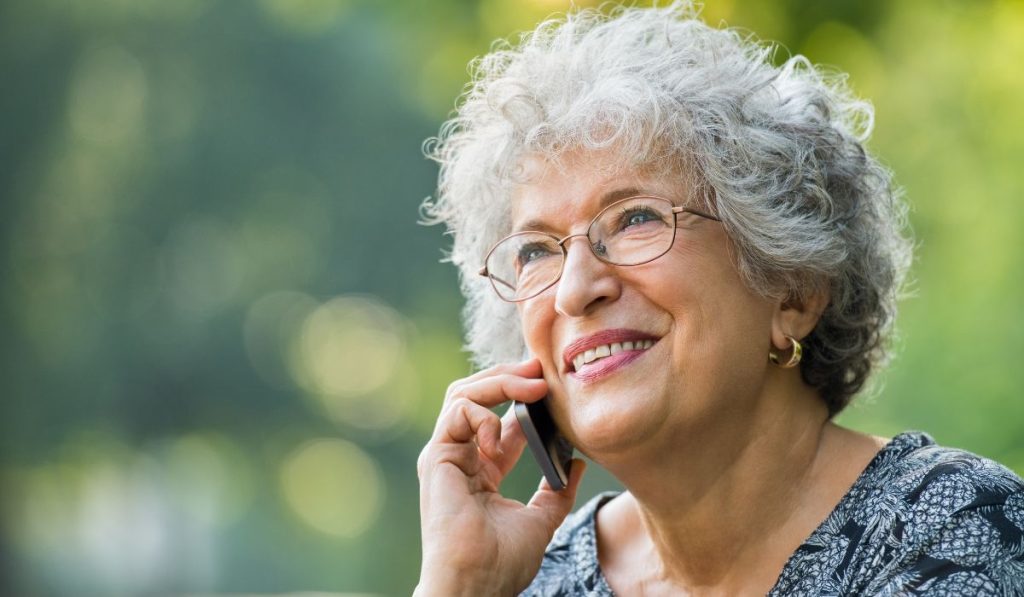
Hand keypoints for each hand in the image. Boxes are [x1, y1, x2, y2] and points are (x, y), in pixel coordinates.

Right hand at [415, 358, 586, 595]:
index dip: (525, 398)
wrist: (476, 583)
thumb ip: (556, 492)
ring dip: (500, 382)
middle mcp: (460, 457)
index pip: (502, 419)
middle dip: (510, 376)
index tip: (553, 387)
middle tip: (541, 369)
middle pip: (478, 396)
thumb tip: (577, 463)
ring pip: (464, 394)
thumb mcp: (541, 521)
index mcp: (481, 471)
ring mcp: (446, 454)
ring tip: (532, 385)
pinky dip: (484, 415)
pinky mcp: (436, 456)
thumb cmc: (501, 562)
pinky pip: (458, 411)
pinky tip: (501, 441)